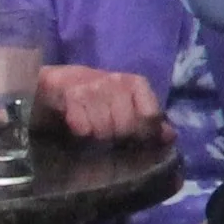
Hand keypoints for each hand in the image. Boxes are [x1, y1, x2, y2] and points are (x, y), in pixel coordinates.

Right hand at [35, 65, 170, 141]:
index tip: (135, 141)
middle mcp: (117, 81)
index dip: (145, 134)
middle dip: (119, 139)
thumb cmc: (95, 98)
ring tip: (92, 130)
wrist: (53, 84)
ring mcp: (93, 87)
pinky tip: (78, 126)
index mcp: (135, 83)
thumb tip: (170, 136)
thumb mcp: (124, 104)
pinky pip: (84, 128)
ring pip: (106, 129)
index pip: (151, 115)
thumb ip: (147, 120)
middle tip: (108, 136)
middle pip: (128, 126)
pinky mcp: (70, 95)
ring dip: (98, 137)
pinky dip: (82, 134)